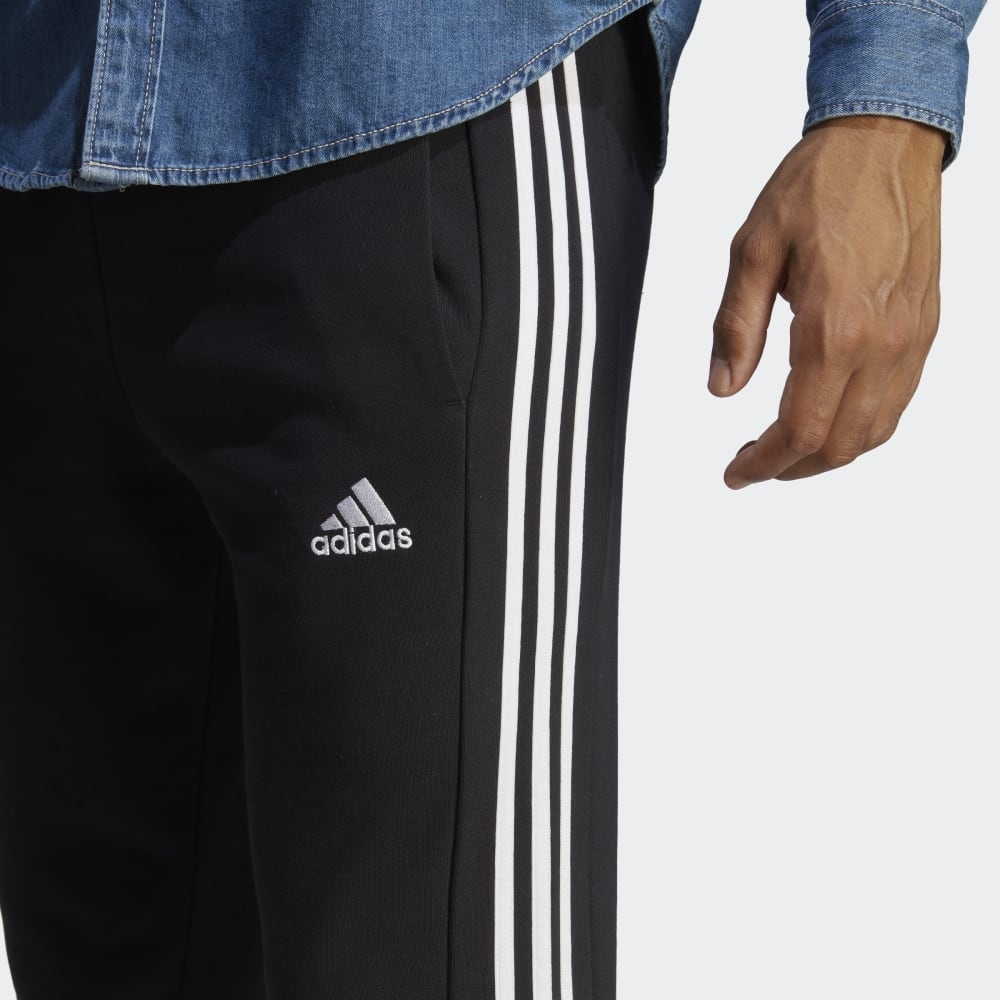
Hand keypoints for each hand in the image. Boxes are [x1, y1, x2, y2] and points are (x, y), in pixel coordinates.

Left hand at [710, 115, 946, 488]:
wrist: (885, 140)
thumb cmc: (818, 185)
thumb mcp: (752, 251)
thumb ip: (735, 327)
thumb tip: (721, 388)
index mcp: (834, 326)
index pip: (800, 428)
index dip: (764, 463)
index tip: (735, 472)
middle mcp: (882, 341)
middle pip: (840, 444)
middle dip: (791, 468)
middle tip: (752, 464)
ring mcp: (911, 337)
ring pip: (875, 431)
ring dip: (827, 455)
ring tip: (784, 449)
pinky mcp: (924, 327)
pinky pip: (897, 400)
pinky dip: (861, 427)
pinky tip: (828, 417)